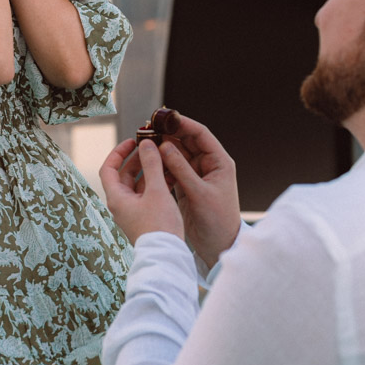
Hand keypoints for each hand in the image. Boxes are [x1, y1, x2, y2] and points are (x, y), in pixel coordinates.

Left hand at [100, 138, 182, 243]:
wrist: (167, 256)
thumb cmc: (159, 226)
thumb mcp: (156, 191)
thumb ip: (152, 165)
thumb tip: (146, 144)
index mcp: (117, 198)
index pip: (109, 168)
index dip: (118, 152)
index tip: (132, 141)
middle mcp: (121, 205)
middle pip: (124, 175)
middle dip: (137, 160)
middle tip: (151, 147)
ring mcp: (133, 212)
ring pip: (138, 185)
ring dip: (150, 171)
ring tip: (164, 159)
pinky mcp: (145, 217)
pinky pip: (148, 194)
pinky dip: (156, 183)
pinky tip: (171, 176)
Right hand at [157, 114, 240, 270]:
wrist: (220, 246)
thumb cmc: (218, 220)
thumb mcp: (199, 193)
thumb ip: (181, 168)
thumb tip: (164, 145)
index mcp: (219, 162)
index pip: (200, 134)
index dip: (182, 124)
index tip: (163, 118)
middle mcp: (208, 165)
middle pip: (187, 141)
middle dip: (168, 134)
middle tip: (147, 129)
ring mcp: (196, 175)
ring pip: (177, 154)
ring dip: (162, 149)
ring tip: (144, 143)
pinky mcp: (186, 186)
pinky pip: (172, 169)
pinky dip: (161, 165)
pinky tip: (149, 163)